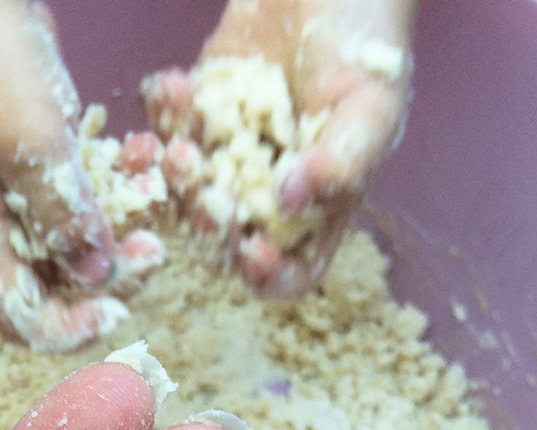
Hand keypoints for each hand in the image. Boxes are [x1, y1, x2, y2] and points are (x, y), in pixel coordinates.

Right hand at [0, 0, 129, 351]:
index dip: (67, 329)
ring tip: (153, 200)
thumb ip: (62, 213)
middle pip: (58, 294)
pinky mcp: (50, 180)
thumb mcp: (29, 141)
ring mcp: (25, 206)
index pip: (20, 319)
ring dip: (124, 237)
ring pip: (83, 254)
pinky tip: (141, 159)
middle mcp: (2, 233)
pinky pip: (91, 210)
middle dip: (110, 282)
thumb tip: (100, 276)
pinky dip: (120, 195)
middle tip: (152, 252)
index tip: (114, 309)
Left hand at [146, 0, 416, 296]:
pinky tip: (172, 86)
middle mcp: (266, 195)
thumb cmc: (367, 45)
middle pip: (227, 241)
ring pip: (187, 195)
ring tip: (179, 144)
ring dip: (178, 178)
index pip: (291, 273)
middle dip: (211, 225)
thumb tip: (293, 202)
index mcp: (316, 209)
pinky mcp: (196, 119)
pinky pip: (166, 134)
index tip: (252, 252)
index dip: (269, 277)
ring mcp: (227, 160)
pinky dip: (162, 117)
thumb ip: (344, 162)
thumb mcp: (373, 106)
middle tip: (207, 195)